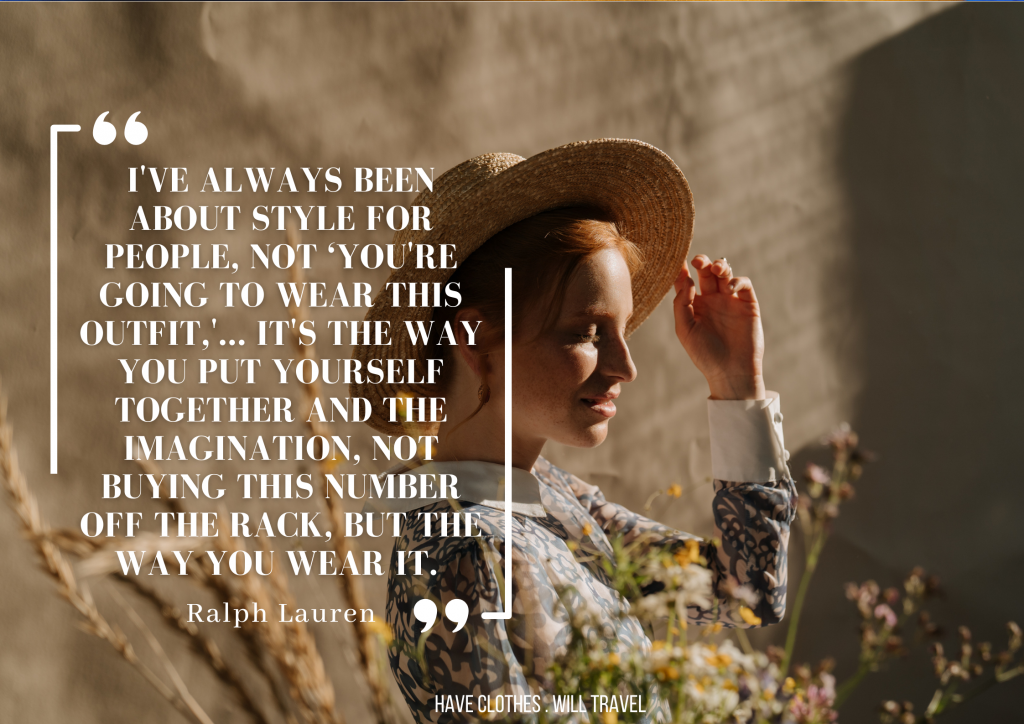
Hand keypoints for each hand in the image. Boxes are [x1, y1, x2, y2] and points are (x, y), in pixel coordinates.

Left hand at [672, 255, 764, 399]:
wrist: (731, 372)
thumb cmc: (705, 355)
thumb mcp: (685, 330)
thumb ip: (682, 304)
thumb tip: (687, 280)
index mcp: (695, 306)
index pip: (686, 282)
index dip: (681, 269)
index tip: (677, 260)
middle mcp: (712, 300)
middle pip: (706, 273)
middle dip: (702, 262)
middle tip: (697, 261)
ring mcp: (730, 301)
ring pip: (725, 274)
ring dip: (719, 266)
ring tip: (715, 268)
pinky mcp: (748, 304)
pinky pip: (743, 284)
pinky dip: (737, 281)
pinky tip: (728, 288)